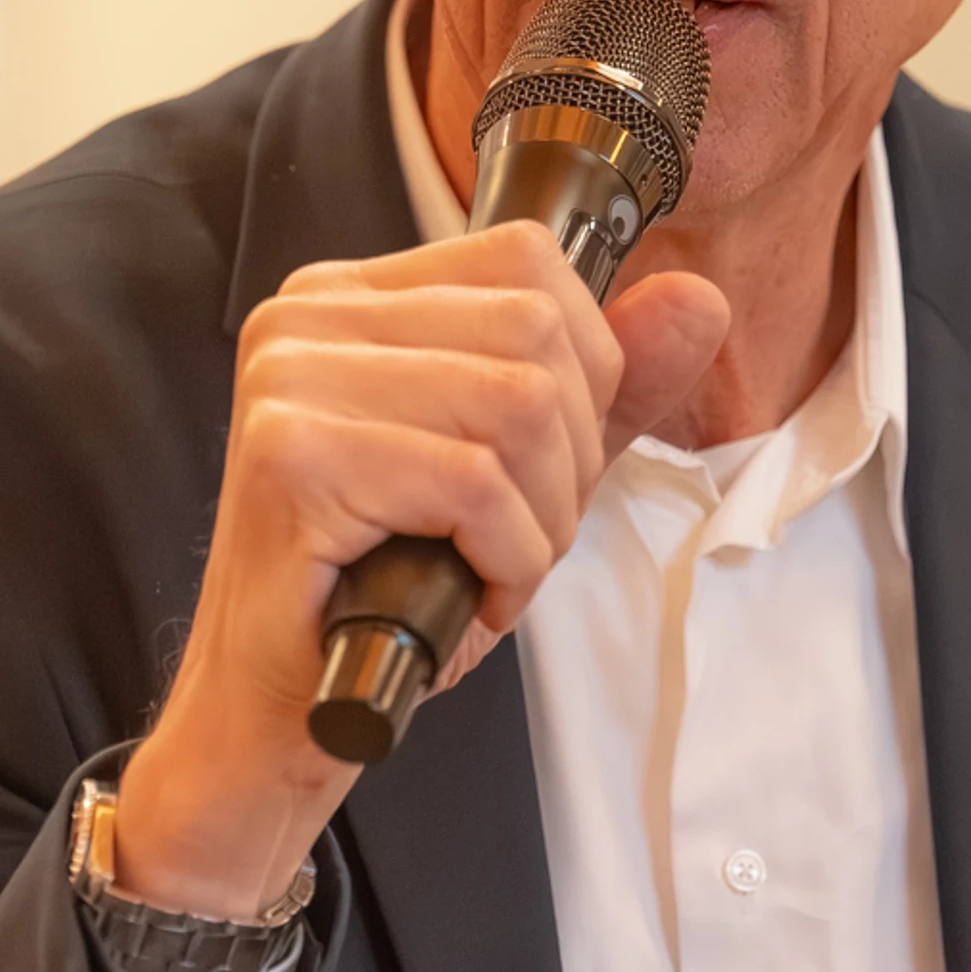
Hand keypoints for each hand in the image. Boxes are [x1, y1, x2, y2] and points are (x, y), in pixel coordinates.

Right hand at [112, 225, 726, 916]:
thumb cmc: (381, 595)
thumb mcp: (519, 476)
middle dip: (569, 460)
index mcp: (350, 298)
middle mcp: (307, 316)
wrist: (273, 713)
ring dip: (541, 520)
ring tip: (493, 573)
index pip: (525, 258)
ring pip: (517, 405)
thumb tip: (697, 302)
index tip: (545, 466)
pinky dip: (507, 560)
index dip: (583, 370)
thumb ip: (607, 390)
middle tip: (522, 541)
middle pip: (534, 332)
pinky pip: (474, 483)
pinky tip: (469, 598)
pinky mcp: (292, 454)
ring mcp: (291, 378)